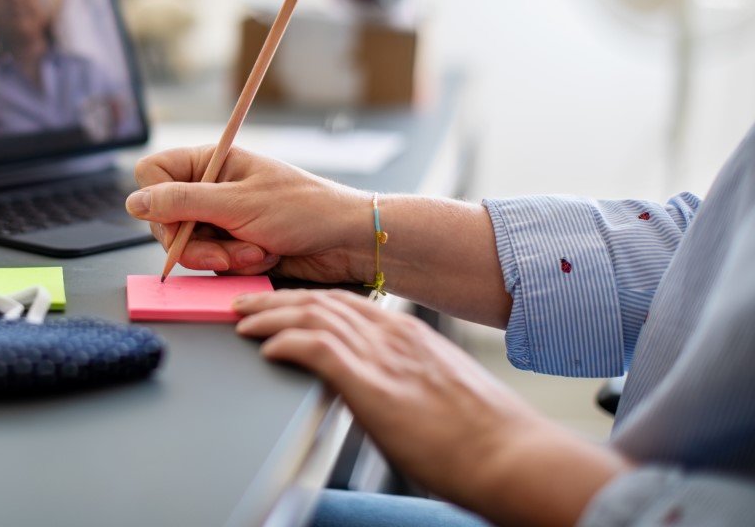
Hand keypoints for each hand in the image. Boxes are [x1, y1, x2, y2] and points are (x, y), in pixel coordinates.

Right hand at [125, 146, 375, 283]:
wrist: (347, 241)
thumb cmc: (305, 209)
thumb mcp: (239, 203)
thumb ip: (182, 203)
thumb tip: (134, 202)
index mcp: (211, 161)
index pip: (153, 174)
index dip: (158, 201)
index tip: (178, 221)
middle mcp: (211, 187)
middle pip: (165, 219)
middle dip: (195, 243)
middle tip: (224, 252)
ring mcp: (221, 218)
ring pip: (188, 246)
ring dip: (221, 257)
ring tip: (256, 252)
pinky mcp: (232, 245)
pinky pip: (212, 262)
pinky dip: (236, 265)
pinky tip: (263, 258)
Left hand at [233, 289, 629, 525]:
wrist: (511, 456)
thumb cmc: (483, 435)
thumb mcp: (437, 390)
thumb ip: (403, 377)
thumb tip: (377, 389)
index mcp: (409, 333)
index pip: (344, 301)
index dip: (304, 298)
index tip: (279, 302)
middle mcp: (393, 335)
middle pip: (321, 301)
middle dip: (277, 301)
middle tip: (245, 305)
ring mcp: (382, 356)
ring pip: (312, 317)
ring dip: (271, 317)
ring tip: (243, 322)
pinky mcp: (373, 383)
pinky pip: (317, 349)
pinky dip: (286, 344)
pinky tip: (267, 350)